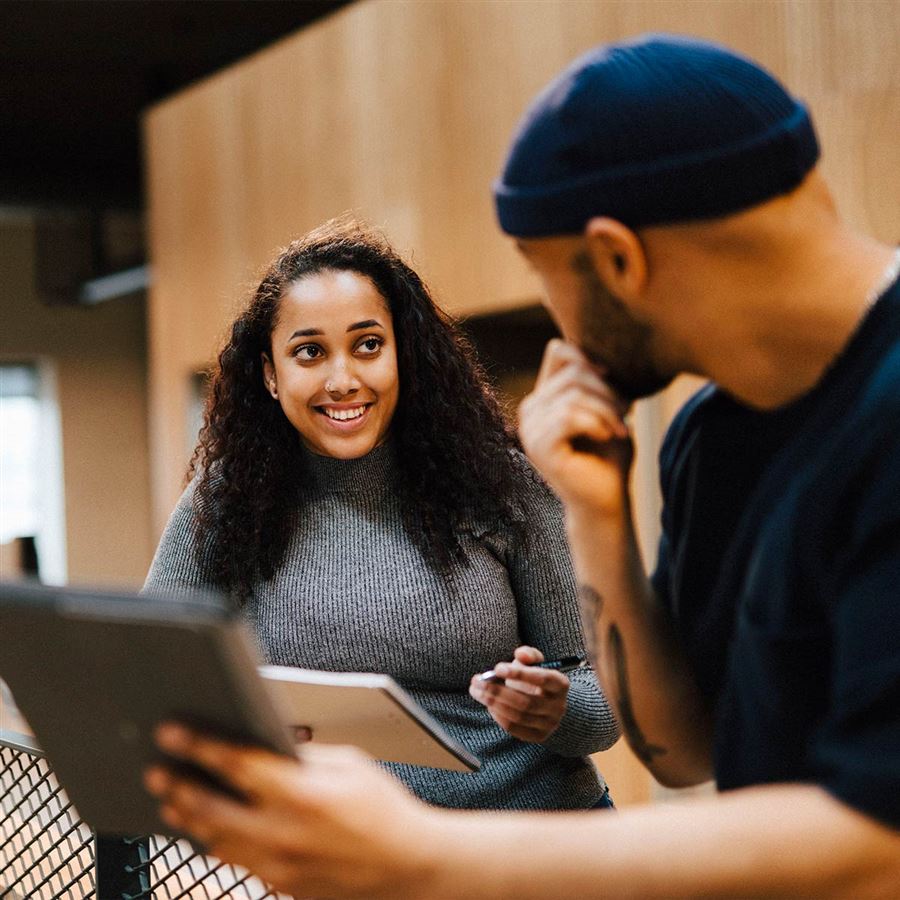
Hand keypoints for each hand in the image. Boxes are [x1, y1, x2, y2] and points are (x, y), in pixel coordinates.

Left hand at [144, 724, 439, 898]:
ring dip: (190, 818)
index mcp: (304, 794)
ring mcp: (280, 866)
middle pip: (212, 809)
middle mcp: (285, 833)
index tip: (172, 731)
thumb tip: (266, 745)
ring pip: (216, 841)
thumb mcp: (349, 764)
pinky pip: (237, 861)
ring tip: (170, 800)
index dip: (200, 745)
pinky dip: (217, 841)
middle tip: (156, 770)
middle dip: (179, 787)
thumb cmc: (383, 807)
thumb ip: (303, 756)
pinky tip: (206, 827)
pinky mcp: (281, 884)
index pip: (238, 764)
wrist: (406, 866)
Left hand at [469, 646, 568, 742]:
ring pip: (518, 716)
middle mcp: (559, 706)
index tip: (497, 668)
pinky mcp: (539, 736)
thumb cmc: (533, 677)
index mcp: (561, 684)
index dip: (519, 674)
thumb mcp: (533, 661)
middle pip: (526, 702)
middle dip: (498, 691)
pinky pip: (514, 728)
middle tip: (477, 681)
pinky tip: (488, 705)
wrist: (544, 700)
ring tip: (476, 691)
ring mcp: (550, 724)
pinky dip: (498, 716)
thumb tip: (521, 655)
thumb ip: (528, 654)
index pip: (542, 679)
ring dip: (493, 703)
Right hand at [519, 339, 632, 516]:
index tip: (614, 383)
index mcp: (543, 398)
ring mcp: (531, 430)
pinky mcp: (539, 448)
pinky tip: (608, 435)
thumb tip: (599, 353)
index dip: (590, 358)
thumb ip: (597, 381)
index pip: (559, 351)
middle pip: (572, 371)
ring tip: (619, 428)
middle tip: (625, 415)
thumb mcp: (607, 409)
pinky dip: (596, 423)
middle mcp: (530, 410)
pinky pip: (568, 416)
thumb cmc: (609, 455)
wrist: (607, 499)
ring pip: (572, 394)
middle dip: (607, 390)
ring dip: (606, 409)